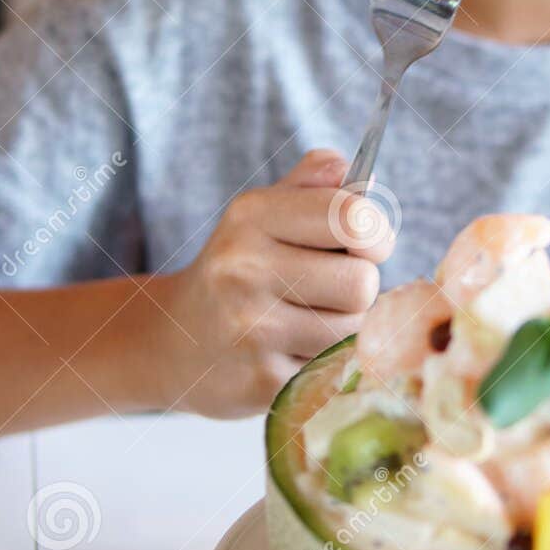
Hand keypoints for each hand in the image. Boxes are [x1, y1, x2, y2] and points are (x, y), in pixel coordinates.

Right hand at [155, 149, 395, 417]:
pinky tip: (292, 351)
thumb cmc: (237, 268)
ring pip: (354, 329)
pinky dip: (325, 361)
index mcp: (251, 216)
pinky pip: (334, 367)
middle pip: (362, 282)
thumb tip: (347, 168)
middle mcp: (244, 270)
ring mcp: (250, 330)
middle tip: (330, 289)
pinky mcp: (261, 381)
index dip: (377, 234)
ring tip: (309, 321)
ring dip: (345, 327)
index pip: (352, 217)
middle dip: (359, 287)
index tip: (369, 244)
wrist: (172, 342)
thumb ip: (311, 184)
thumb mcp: (260, 213)